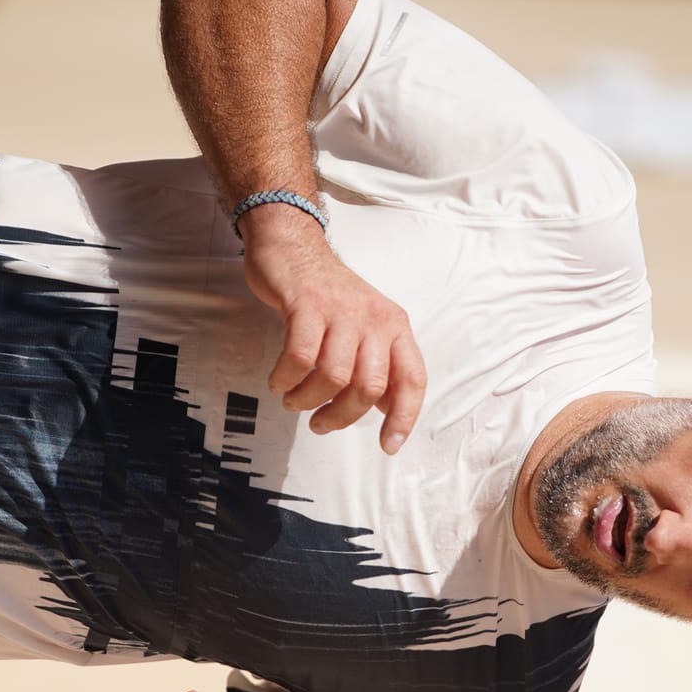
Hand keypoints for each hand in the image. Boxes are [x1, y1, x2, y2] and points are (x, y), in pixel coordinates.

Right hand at [239, 206, 426, 453]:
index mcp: (394, 327)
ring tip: (294, 401)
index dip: (403, 418)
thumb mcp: (364, 326)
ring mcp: (342, 310)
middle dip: (341, 416)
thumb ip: (376, 363)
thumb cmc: (326, 296)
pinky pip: (300, 357)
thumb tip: (384, 408)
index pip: (412, 379)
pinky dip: (287, 378)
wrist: (293, 246)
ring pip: (334, 376)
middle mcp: (375, 318)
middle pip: (369, 386)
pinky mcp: (308, 305)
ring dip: (309, 399)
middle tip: (319, 423)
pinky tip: (279, 381)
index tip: (387, 446)